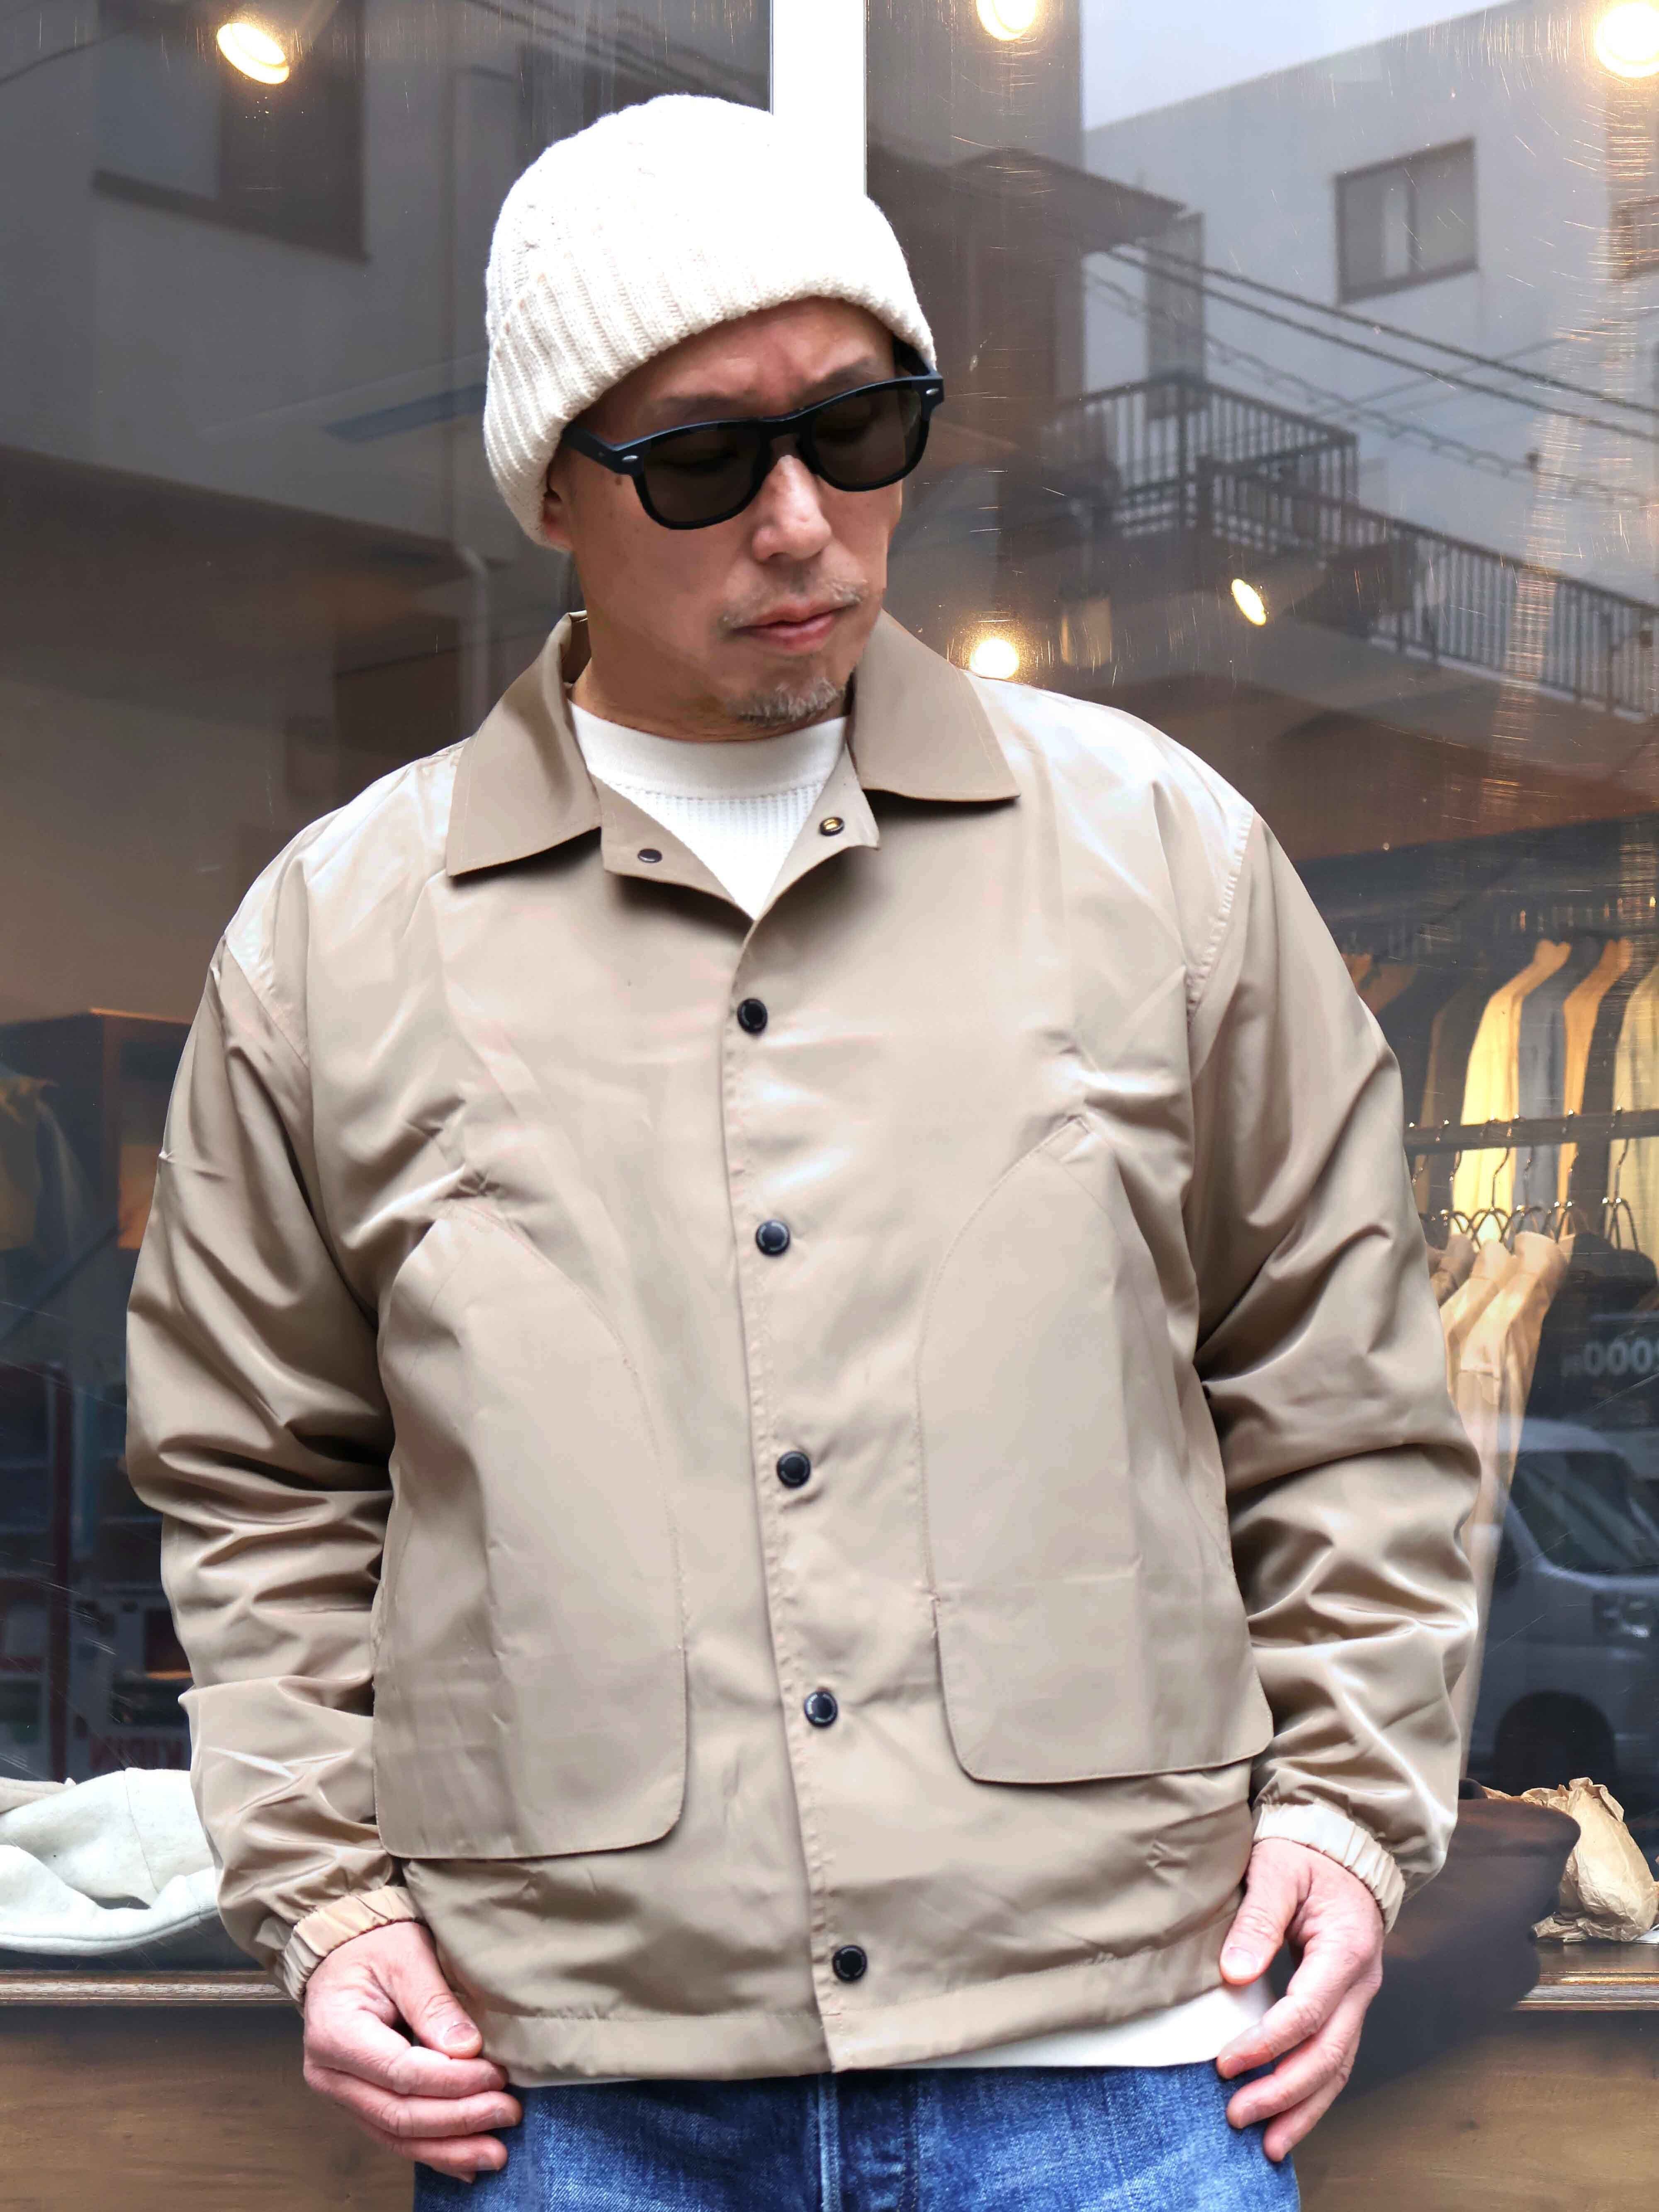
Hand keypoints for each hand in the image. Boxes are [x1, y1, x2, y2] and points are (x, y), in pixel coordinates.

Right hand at [302, 1919, 521, 2182]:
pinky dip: (432, 2151)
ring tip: (496, 2154)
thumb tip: (468, 2050)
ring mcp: (341, 2094)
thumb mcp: (407, 1956)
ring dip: (449, 2149)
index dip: (452, 2081)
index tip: (497, 2076)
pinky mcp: (358, 2101)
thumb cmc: (376, 1946)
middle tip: (508, 2113)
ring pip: (396, 2135)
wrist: (344, 1951)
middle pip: (398, 2114)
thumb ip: (433, 2002)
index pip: (401, 2073)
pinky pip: (394, 2135)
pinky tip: (466, 2164)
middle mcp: (330, 2074)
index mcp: (335, 2033)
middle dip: (458, 2122)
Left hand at [1214, 1838, 1384, 2163]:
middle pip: (1328, 2054)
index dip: (1267, 2044)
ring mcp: (1358, 1998)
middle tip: (1237, 2116)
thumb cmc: (1306, 1854)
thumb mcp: (1277, 1869)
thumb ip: (1257, 1920)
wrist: (1342, 1846)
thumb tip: (1233, 1975)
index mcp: (1346, 1949)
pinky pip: (1335, 2059)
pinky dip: (1312, 2093)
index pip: (1308, 2012)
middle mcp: (1361, 1983)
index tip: (1225, 2064)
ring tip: (1267, 2145)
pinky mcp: (1346, 2005)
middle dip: (1284, 2093)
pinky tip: (1288, 2118)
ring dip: (1303, 2108)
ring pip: (1337, 2067)